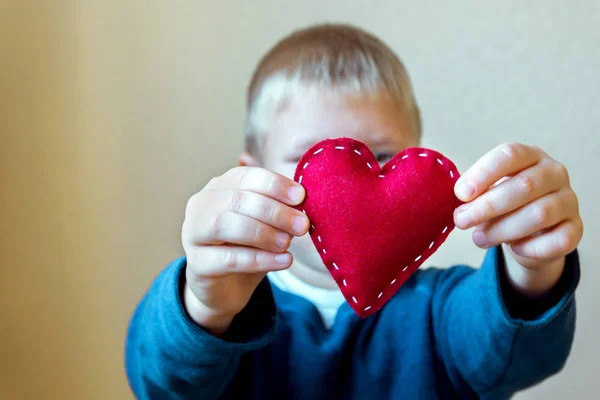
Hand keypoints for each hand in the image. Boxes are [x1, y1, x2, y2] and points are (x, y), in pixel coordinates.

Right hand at [181, 167, 308, 334]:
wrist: (226, 289)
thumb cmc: (247, 247)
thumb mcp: (266, 224)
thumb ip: (279, 209)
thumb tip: (302, 201)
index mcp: (219, 187)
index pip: (246, 176)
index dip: (274, 185)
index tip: (301, 197)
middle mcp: (201, 206)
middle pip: (236, 200)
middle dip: (274, 211)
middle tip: (301, 225)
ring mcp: (193, 234)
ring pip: (224, 225)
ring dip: (262, 233)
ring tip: (287, 243)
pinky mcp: (196, 265)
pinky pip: (228, 259)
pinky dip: (260, 259)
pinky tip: (284, 261)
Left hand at [453, 142, 582, 295]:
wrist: (530, 233)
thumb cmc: (502, 205)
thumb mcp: (486, 194)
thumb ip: (474, 196)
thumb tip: (460, 207)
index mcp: (530, 156)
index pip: (510, 155)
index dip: (484, 173)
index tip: (460, 193)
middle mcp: (554, 173)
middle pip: (523, 186)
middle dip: (486, 206)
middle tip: (461, 220)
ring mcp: (569, 200)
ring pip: (539, 214)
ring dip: (503, 229)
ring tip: (478, 239)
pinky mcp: (575, 229)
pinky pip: (559, 240)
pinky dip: (532, 247)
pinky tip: (514, 248)